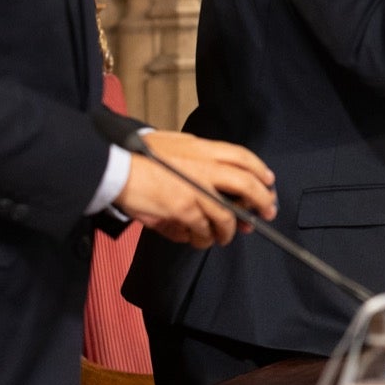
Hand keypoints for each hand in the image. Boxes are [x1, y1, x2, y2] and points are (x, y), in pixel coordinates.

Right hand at [115, 131, 276, 249]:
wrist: (115, 167)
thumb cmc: (139, 156)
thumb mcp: (176, 144)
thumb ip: (198, 157)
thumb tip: (215, 174)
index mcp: (203, 148)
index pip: (243, 157)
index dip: (260, 171)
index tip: (268, 183)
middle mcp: (204, 167)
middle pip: (246, 185)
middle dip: (262, 202)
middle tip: (267, 213)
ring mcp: (195, 190)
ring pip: (225, 216)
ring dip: (228, 231)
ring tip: (224, 237)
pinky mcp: (182, 210)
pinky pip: (201, 230)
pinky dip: (202, 238)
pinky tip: (198, 240)